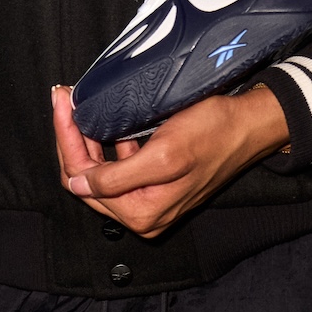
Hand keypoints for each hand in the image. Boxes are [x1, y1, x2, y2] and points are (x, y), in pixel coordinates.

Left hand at [51, 84, 289, 238]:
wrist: (249, 126)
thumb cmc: (213, 133)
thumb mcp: (163, 154)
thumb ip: (117, 177)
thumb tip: (78, 184)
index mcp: (141, 212)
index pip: (83, 179)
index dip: (67, 139)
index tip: (62, 101)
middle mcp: (142, 212)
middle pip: (86, 177)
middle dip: (70, 137)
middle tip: (64, 98)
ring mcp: (148, 198)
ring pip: (98, 171)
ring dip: (84, 138)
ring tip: (76, 104)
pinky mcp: (156, 182)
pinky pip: (117, 166)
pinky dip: (104, 142)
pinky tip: (101, 121)